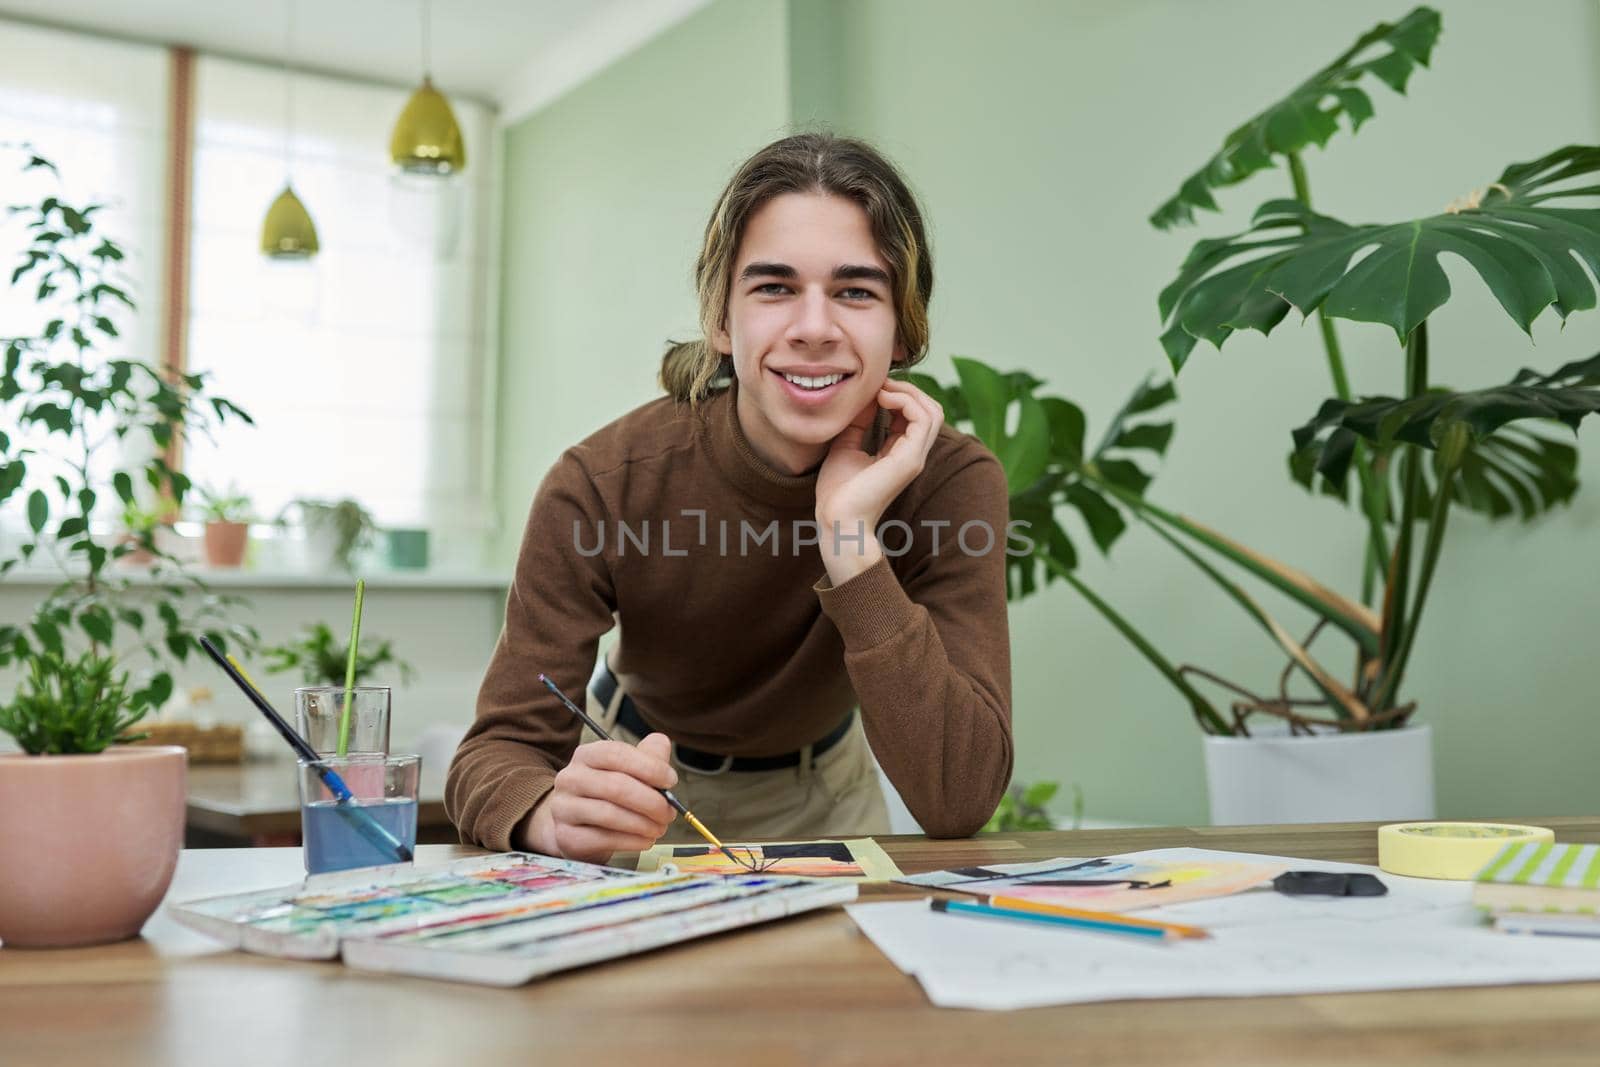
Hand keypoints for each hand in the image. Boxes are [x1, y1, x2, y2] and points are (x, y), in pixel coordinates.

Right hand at [519, 733, 677, 861]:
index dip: (649, 767)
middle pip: (616, 786)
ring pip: (611, 814)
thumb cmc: (609, 795)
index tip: (671, 781)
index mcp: (586, 755)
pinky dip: (633, 841)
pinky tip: (645, 840)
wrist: (579, 827)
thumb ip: (648, 755)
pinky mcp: (567, 837)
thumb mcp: (629, 770)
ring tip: (660, 827)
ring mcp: (564, 809)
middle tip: (669, 812)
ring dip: (644, 823)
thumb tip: (662, 744)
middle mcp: (569, 778)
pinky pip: (605, 839)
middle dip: (651, 801)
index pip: (616, 753)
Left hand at [814, 378, 942, 584]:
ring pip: (933, 411)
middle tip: (880, 385)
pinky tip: (882, 399)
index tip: (873, 388)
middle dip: (908, 389)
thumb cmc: (838, 491)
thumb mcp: (846, 444)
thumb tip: (864, 396)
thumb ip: (858, 422)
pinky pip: (922, 419)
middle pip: (931, 410)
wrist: (836, 520)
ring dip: (908, 392)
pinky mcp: (909, 460)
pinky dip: (905, 401)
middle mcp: (913, 454)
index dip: (899, 394)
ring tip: (882, 390)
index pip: (915, 415)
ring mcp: (914, 457)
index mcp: (901, 453)